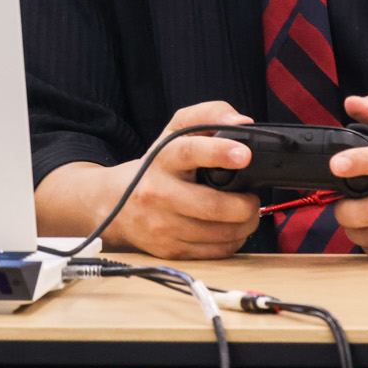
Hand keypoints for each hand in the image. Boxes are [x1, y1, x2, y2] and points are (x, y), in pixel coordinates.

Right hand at [35, 101, 259, 258]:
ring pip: (221, 233)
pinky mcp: (170, 249)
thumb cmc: (158, 166)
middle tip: (251, 197)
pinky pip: (216, 251)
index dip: (219, 152)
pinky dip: (233, 240)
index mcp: (162, 158)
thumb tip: (243, 123)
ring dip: (245, 224)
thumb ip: (208, 115)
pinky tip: (229, 229)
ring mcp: (163, 224)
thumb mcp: (175, 132)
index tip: (245, 154)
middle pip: (213, 206)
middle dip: (246, 204)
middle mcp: (158, 192)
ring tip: (244, 213)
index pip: (190, 151)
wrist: (117, 202)